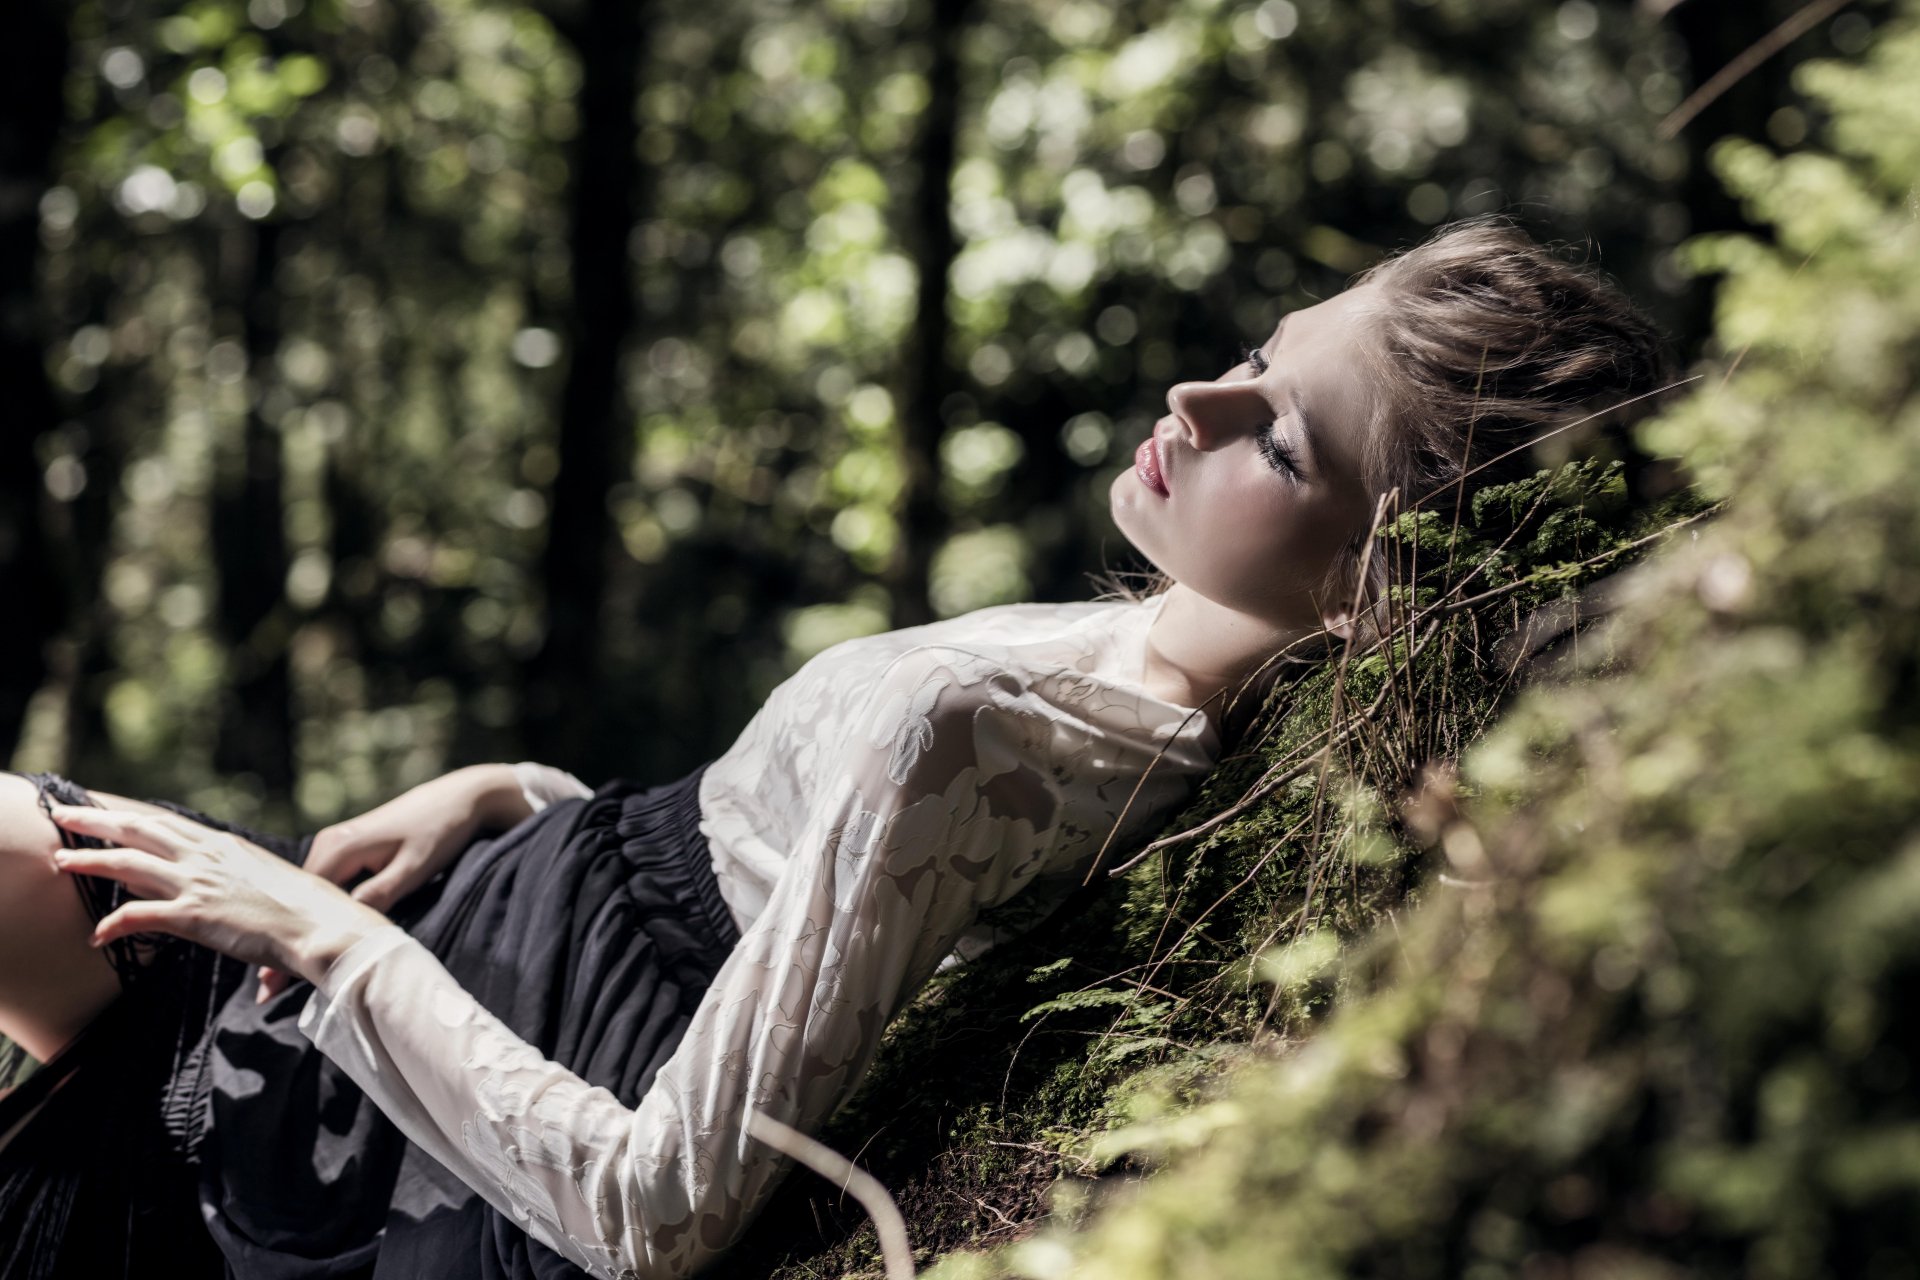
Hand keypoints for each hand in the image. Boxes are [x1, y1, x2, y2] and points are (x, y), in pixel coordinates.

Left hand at [44, 804, 384, 986]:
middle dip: (97, 821)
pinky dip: (112, 924)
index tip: (109, 814)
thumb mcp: (266, 882)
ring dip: (89, 860)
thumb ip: (233, 882)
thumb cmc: (306, 909)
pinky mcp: (193, 914)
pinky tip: (97, 935)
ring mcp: (199, 883)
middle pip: (140, 830)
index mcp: (226, 846)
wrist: (321, 924)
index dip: (134, 819)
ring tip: (61, 861)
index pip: (168, 825)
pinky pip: (138, 916)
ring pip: (128, 863)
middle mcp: (208, 856)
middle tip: (64, 814)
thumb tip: (210, 893)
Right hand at [252, 765, 521, 1000]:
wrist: (458, 798)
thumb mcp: (412, 869)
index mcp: (337, 848)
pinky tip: (309, 940)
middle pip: (295, 903)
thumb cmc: (438, 832)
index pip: (297, 905)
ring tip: (278, 976)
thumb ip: (378, 895)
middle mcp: (326, 844)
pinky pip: (323, 889)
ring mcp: (334, 846)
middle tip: (267, 992)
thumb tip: (345, 926)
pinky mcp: (346, 850)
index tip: (270, 985)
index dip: (284, 945)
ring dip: (298, 931)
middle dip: (282, 944)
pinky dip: (315, 915)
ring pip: (307, 898)